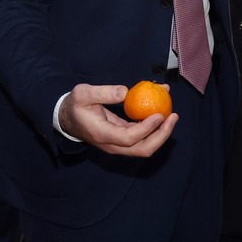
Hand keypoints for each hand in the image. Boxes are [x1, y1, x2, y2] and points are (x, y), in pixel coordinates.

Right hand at [57, 83, 177, 157]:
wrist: (67, 119)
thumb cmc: (75, 105)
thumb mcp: (83, 94)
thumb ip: (103, 93)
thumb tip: (126, 91)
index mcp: (102, 134)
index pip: (129, 138)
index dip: (146, 128)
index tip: (159, 114)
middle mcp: (112, 145)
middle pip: (142, 149)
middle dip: (161, 135)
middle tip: (173, 117)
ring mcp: (118, 145)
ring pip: (145, 147)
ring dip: (161, 133)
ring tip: (172, 115)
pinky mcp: (123, 140)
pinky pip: (142, 138)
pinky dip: (154, 128)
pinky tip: (160, 112)